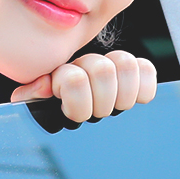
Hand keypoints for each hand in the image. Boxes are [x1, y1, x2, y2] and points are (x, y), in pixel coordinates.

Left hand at [10, 50, 157, 122]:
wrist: (73, 110)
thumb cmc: (56, 109)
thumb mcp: (38, 104)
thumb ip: (32, 95)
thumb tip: (35, 89)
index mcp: (64, 72)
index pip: (74, 79)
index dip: (77, 104)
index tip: (72, 113)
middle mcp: (88, 64)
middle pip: (102, 70)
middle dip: (101, 100)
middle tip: (96, 112)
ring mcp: (112, 67)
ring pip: (125, 65)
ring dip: (122, 93)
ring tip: (115, 105)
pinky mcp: (135, 74)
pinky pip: (146, 69)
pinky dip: (144, 86)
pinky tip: (134, 99)